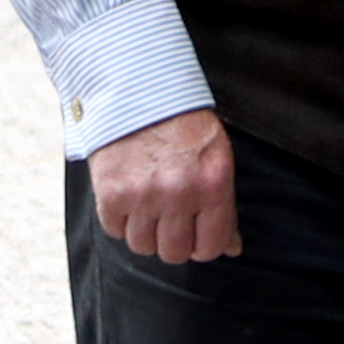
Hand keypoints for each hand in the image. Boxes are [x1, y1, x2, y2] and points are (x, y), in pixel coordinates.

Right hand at [88, 108, 241, 264]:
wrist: (139, 89)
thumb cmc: (183, 123)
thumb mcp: (216, 155)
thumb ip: (224, 204)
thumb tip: (232, 248)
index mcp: (214, 182)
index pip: (211, 247)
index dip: (203, 245)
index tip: (196, 233)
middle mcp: (180, 192)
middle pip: (174, 253)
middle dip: (173, 239)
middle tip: (169, 215)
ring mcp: (144, 194)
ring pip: (143, 246)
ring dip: (145, 230)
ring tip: (147, 201)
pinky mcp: (111, 193)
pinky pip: (115, 230)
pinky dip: (120, 218)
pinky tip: (128, 193)